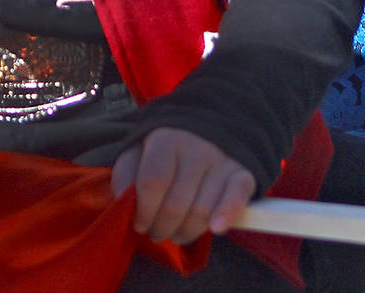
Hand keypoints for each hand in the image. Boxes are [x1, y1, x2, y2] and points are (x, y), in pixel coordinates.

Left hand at [111, 127, 256, 244]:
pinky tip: (216, 229)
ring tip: (175, 235)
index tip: (139, 224)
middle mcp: (195, 149)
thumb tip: (122, 200)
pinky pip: (237, 199)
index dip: (144, 211)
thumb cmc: (164, 150)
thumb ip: (125, 174)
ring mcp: (221, 161)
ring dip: (186, 232)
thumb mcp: (137, 153)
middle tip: (155, 234)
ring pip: (203, 210)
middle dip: (162, 227)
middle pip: (177, 203)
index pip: (153, 182)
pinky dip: (226, 216)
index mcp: (165, 140)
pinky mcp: (242, 174)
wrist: (205, 129)